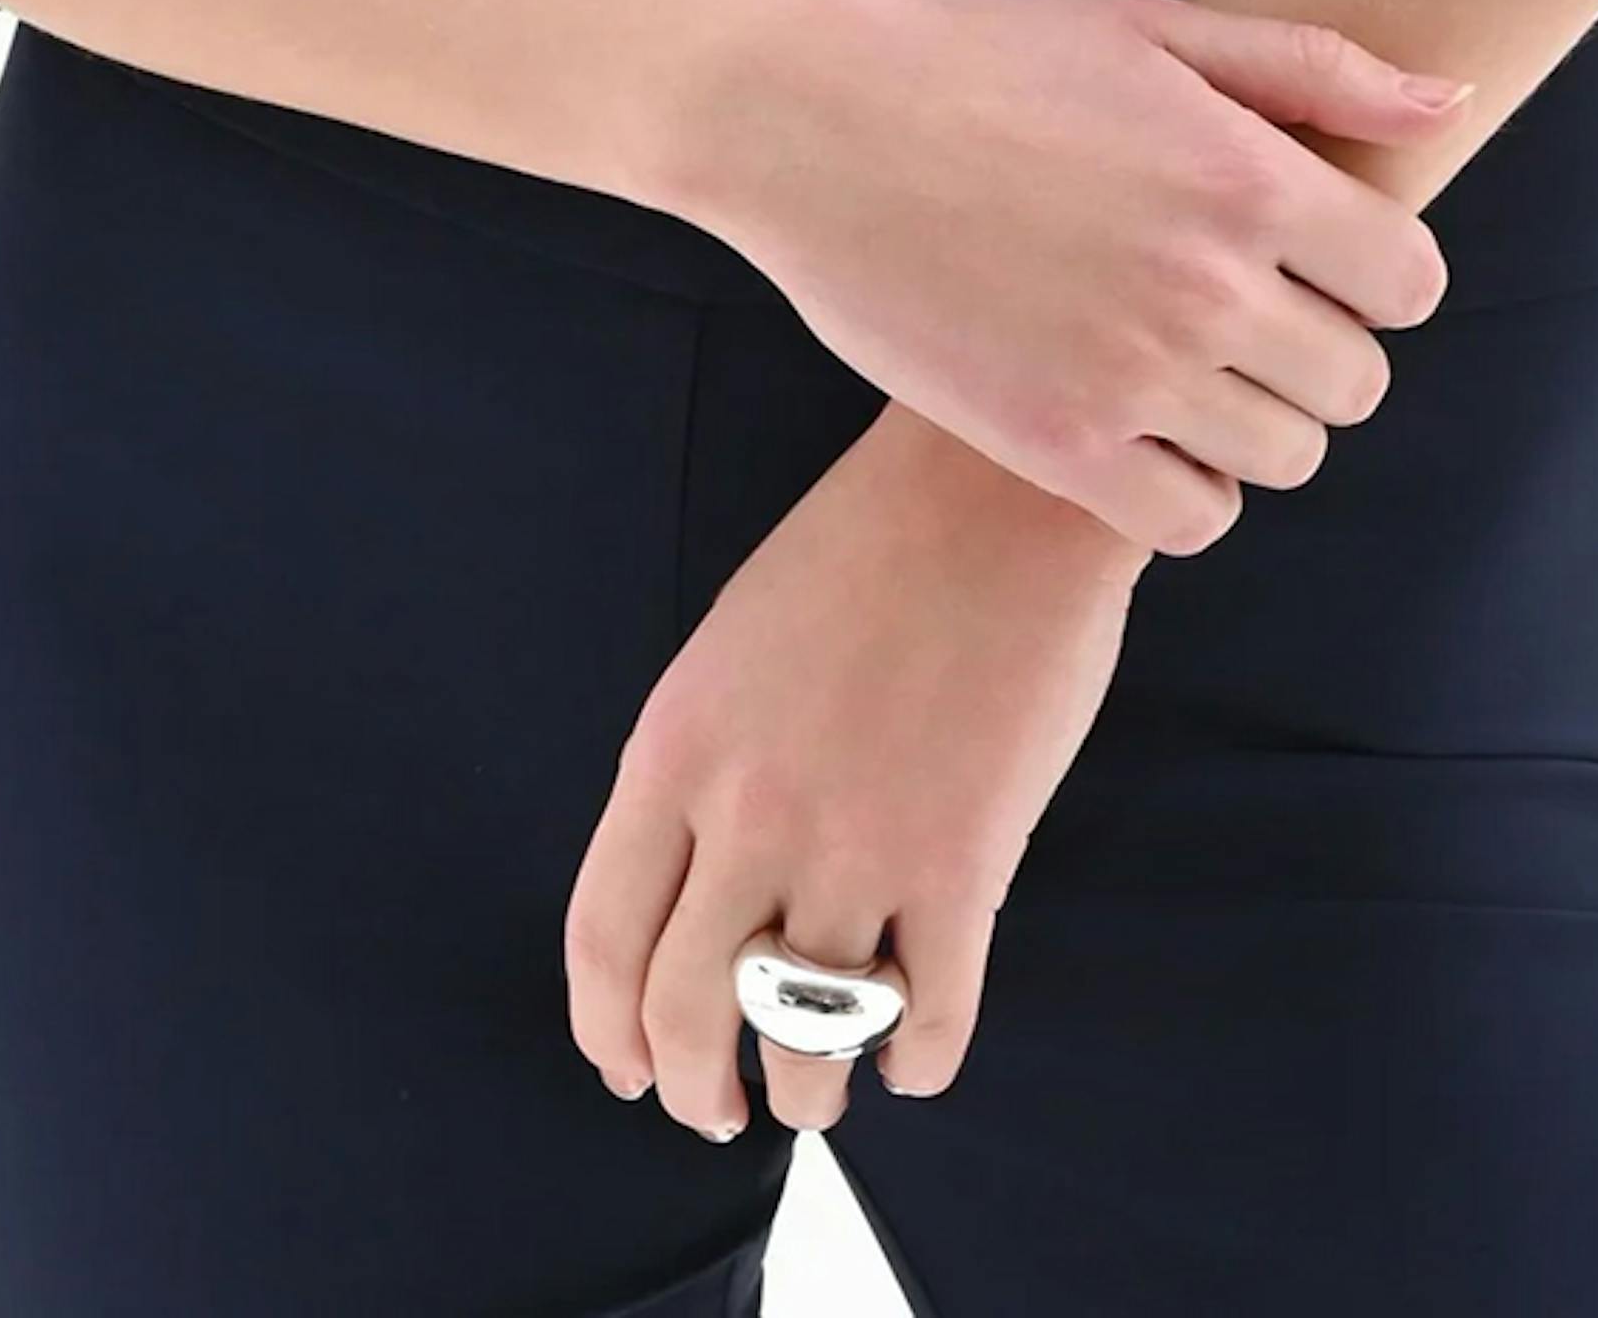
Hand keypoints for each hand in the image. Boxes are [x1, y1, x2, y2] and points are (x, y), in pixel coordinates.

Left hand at [565, 398, 1146, 1144]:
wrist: (994, 487)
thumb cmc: (862, 553)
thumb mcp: (728, 652)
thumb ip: (696, 774)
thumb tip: (686, 903)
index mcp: (675, 748)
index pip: (603, 939)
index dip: (609, 1030)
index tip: (626, 1071)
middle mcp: (750, 811)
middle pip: (688, 1012)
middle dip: (696, 1089)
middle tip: (718, 1110)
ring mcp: (859, 845)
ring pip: (805, 1041)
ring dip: (809, 1092)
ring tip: (820, 1094)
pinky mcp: (965, 865)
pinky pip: (929, 1024)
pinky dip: (917, 1066)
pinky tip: (914, 1057)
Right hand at [680, 0, 1463, 554]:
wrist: (816, 117)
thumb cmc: (988, 56)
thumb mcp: (1157, 29)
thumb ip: (1317, 69)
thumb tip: (1453, 102)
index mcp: (1244, 174)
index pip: (1410, 282)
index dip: (1376, 277)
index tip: (1317, 263)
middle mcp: (1208, 283)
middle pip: (1356, 382)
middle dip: (1317, 352)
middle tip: (1240, 315)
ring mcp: (1135, 373)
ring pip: (1287, 459)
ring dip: (1256, 424)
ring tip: (1185, 370)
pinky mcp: (1059, 444)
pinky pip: (1194, 522)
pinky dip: (1189, 493)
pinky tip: (1142, 434)